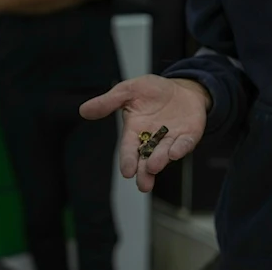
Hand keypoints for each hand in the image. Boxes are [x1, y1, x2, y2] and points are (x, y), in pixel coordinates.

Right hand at [79, 75, 210, 191]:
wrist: (181, 87)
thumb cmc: (152, 91)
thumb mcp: (128, 91)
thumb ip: (109, 102)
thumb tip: (83, 110)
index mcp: (135, 131)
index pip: (129, 149)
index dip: (128, 160)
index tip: (127, 172)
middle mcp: (153, 141)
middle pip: (146, 160)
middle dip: (144, 172)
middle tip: (142, 184)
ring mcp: (171, 140)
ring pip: (165, 155)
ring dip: (160, 161)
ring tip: (153, 166)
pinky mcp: (188, 137)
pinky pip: (185, 144)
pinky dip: (181, 149)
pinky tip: (175, 153)